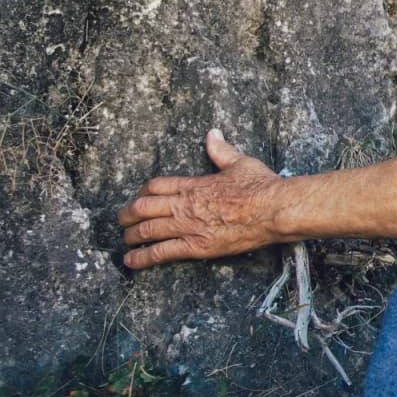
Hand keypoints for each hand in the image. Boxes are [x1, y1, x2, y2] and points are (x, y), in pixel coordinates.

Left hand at [117, 129, 284, 268]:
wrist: (274, 210)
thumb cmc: (261, 186)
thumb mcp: (240, 163)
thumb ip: (221, 151)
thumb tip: (213, 134)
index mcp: (194, 184)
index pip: (156, 186)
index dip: (141, 193)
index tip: (138, 198)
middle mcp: (185, 205)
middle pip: (143, 208)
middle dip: (127, 215)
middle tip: (121, 220)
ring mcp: (189, 227)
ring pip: (147, 230)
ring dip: (131, 236)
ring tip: (124, 241)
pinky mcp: (197, 247)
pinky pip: (162, 252)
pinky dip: (143, 257)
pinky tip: (131, 261)